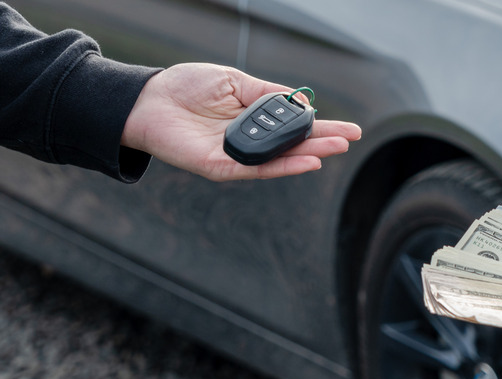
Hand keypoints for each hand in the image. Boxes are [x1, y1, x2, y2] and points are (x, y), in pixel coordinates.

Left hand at [121, 63, 361, 180]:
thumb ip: (267, 94)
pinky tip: (306, 162)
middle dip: (323, 142)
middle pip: (293, 144)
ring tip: (334, 148)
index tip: (349, 129)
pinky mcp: (222, 167)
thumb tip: (301, 101)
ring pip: (280, 159)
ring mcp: (238, 155)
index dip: (322, 126)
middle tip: (349, 141)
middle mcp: (250, 140)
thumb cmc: (186, 88)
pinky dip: (283, 167)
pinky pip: (257, 169)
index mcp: (254, 118)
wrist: (149, 99)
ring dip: (309, 155)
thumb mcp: (235, 81)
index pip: (294, 125)